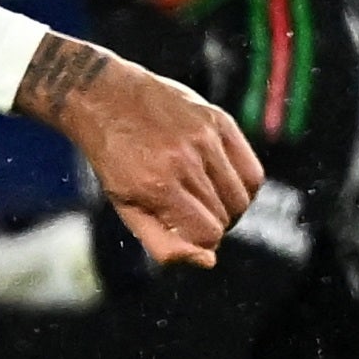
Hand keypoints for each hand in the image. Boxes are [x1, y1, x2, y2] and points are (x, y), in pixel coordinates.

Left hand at [26, 44, 260, 265]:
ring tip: (209, 201)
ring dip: (230, 209)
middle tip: (193, 215)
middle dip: (213, 226)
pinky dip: (244, 187)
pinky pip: (252, 170)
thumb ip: (162, 242)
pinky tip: (224, 185)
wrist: (105, 97)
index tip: (187, 233)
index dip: (200, 242)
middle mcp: (185, 161)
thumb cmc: (114, 159)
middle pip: (225, 217)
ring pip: (242, 196)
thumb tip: (208, 262)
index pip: (207, 235)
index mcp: (157, 186)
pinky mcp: (219, 120)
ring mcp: (205, 138)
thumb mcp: (125, 206)